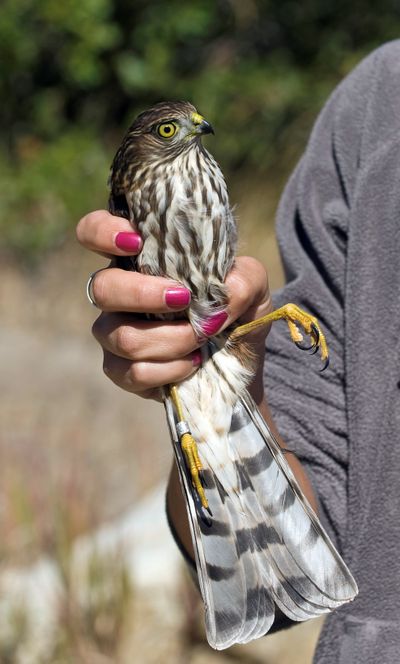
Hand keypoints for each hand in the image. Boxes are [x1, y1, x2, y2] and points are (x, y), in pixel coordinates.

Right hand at [77, 210, 271, 401]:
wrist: (239, 361)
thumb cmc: (236, 311)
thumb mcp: (253, 286)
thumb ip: (243, 278)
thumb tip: (222, 293)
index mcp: (140, 259)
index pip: (94, 232)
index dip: (102, 232)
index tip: (136, 242)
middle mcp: (119, 293)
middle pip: (102, 287)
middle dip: (144, 294)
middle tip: (182, 299)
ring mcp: (115, 332)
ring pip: (122, 336)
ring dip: (170, 339)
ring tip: (201, 338)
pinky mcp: (121, 370)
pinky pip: (132, 372)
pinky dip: (170, 369)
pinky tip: (193, 363)